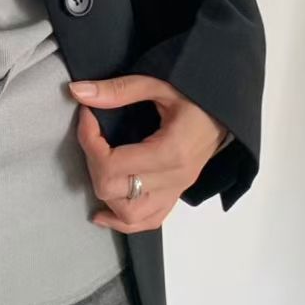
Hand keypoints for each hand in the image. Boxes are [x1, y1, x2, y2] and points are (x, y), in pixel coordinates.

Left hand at [68, 75, 228, 232]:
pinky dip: (123, 221)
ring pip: (128, 215)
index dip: (88, 140)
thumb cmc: (197, 94)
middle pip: (112, 191)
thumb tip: (78, 92)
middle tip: (93, 136)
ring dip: (105, 194)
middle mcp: (173, 179)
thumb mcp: (158, 83)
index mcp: (170, 152)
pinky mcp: (176, 194)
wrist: (226, 108)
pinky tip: (104, 213)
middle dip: (93, 162)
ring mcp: (176, 190)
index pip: (111, 164)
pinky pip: (149, 221)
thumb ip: (119, 90)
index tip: (87, 117)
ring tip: (97, 166)